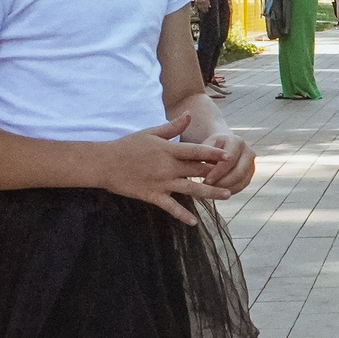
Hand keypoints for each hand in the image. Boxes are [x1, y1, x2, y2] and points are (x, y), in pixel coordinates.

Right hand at [94, 126, 240, 222]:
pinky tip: (194, 222)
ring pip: (191, 189)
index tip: (228, 156)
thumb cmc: (127, 145)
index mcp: (168, 150)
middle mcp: (168, 167)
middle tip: (234, 177)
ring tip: (226, 196)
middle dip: (217, 174)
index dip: (214, 153)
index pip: (196, 151)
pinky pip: (170, 207)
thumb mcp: (150, 133)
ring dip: (209, 193)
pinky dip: (182, 214)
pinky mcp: (152, 195)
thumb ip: (172, 127)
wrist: (105, 163)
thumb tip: (188, 115)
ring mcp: (161, 183)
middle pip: (197, 170)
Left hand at [192, 127, 255, 191]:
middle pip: (239, 172)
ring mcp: (251, 164)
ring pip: (242, 181)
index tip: (206, 181)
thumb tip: (199, 170)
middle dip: (223, 183)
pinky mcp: (250, 174)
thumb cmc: (210, 147)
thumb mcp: (204, 147)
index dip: (218, 172)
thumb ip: (203, 157)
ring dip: (226, 188)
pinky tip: (217, 192)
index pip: (230, 159)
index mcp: (236, 141)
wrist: (221, 147)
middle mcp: (248, 152)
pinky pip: (242, 186)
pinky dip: (230, 191)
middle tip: (209, 189)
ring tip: (211, 191)